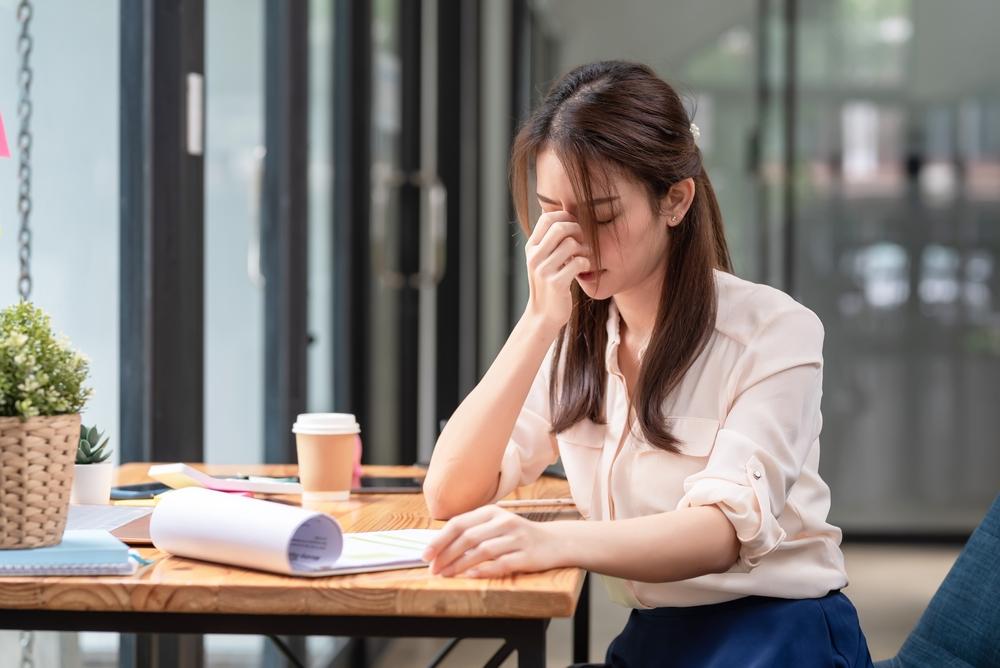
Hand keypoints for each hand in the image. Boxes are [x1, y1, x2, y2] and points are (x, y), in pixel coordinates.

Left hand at [422, 505, 568, 577]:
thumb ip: (473, 531)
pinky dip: (483, 570)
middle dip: (446, 554)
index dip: (440, 539)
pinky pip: (500, 563)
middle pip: (468, 537)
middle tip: (433, 568)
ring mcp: (516, 538)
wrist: (554, 542)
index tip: (425, 554)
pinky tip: (470, 575)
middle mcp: (504, 522)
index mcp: (492, 512)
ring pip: (481, 551)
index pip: (459, 523)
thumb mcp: (496, 526)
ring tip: (446, 574)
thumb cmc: (518, 536)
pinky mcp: (526, 556)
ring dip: (459, 564)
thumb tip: (439, 545)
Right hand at [524, 211, 590, 330]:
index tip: (575, 226)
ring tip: (584, 257)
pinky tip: (584, 270)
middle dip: (578, 230)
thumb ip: (550, 241)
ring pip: (571, 244)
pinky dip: (586, 263)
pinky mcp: (556, 283)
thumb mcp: (543, 260)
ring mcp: (543, 270)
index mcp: (531, 248)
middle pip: (560, 228)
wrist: (543, 315)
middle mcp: (534, 257)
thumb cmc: (548, 284)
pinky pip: (578, 262)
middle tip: (583, 241)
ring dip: (584, 249)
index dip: (566, 217)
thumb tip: (563, 213)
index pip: (547, 218)